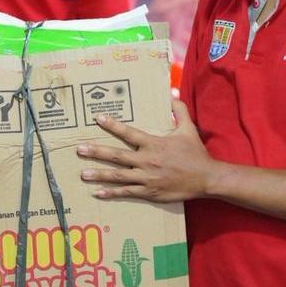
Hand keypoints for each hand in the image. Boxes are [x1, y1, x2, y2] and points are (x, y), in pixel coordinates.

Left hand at [78, 98, 219, 202]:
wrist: (206, 178)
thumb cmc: (195, 153)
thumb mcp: (188, 129)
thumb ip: (178, 111)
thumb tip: (172, 93)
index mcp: (153, 144)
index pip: (128, 133)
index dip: (112, 125)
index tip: (98, 118)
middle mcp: (146, 161)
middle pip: (116, 156)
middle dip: (96, 152)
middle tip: (79, 149)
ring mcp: (146, 178)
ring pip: (117, 176)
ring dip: (99, 174)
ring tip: (83, 173)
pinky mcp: (149, 192)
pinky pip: (127, 192)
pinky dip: (112, 193)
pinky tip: (98, 193)